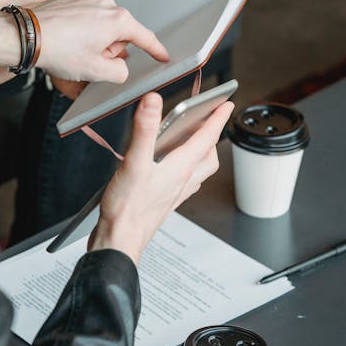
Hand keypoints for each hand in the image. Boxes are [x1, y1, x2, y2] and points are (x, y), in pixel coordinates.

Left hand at [30, 0, 168, 82]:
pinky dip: (81, 29)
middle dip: (111, 49)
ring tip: (75, 53)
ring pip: (101, 24)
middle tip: (94, 62)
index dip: (156, 50)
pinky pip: (85, 16)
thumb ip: (119, 73)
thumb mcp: (95, 71)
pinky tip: (67, 42)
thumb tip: (120, 68)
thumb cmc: (56, 50)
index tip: (163, 56)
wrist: (25, 35)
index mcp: (116, 19)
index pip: (144, 37)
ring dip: (95, 40)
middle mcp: (104, 2)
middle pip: (120, 32)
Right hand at [88, 92, 233, 263]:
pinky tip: (168, 168)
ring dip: (199, 154)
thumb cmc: (128, 210)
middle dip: (211, 137)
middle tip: (209, 122)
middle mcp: (182, 180)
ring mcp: (173, 192)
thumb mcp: (134, 163)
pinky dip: (183, 170)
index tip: (226, 104)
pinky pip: (183, 183)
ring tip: (191, 142)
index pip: (207, 138)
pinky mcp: (163, 202)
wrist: (119, 242)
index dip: (218, 118)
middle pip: (207, 156)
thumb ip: (145, 130)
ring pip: (198, 171)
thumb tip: (153, 103)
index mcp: (180, 168)